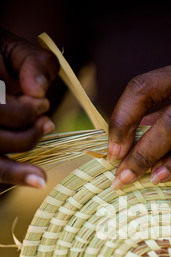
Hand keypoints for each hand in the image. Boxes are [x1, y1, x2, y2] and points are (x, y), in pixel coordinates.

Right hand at [0, 29, 58, 187]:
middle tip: (47, 122)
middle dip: (26, 135)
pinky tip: (37, 181)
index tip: (44, 102)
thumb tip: (38, 91)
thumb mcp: (13, 51)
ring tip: (42, 164)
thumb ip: (33, 62)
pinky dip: (13, 177)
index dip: (24, 111)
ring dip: (19, 169)